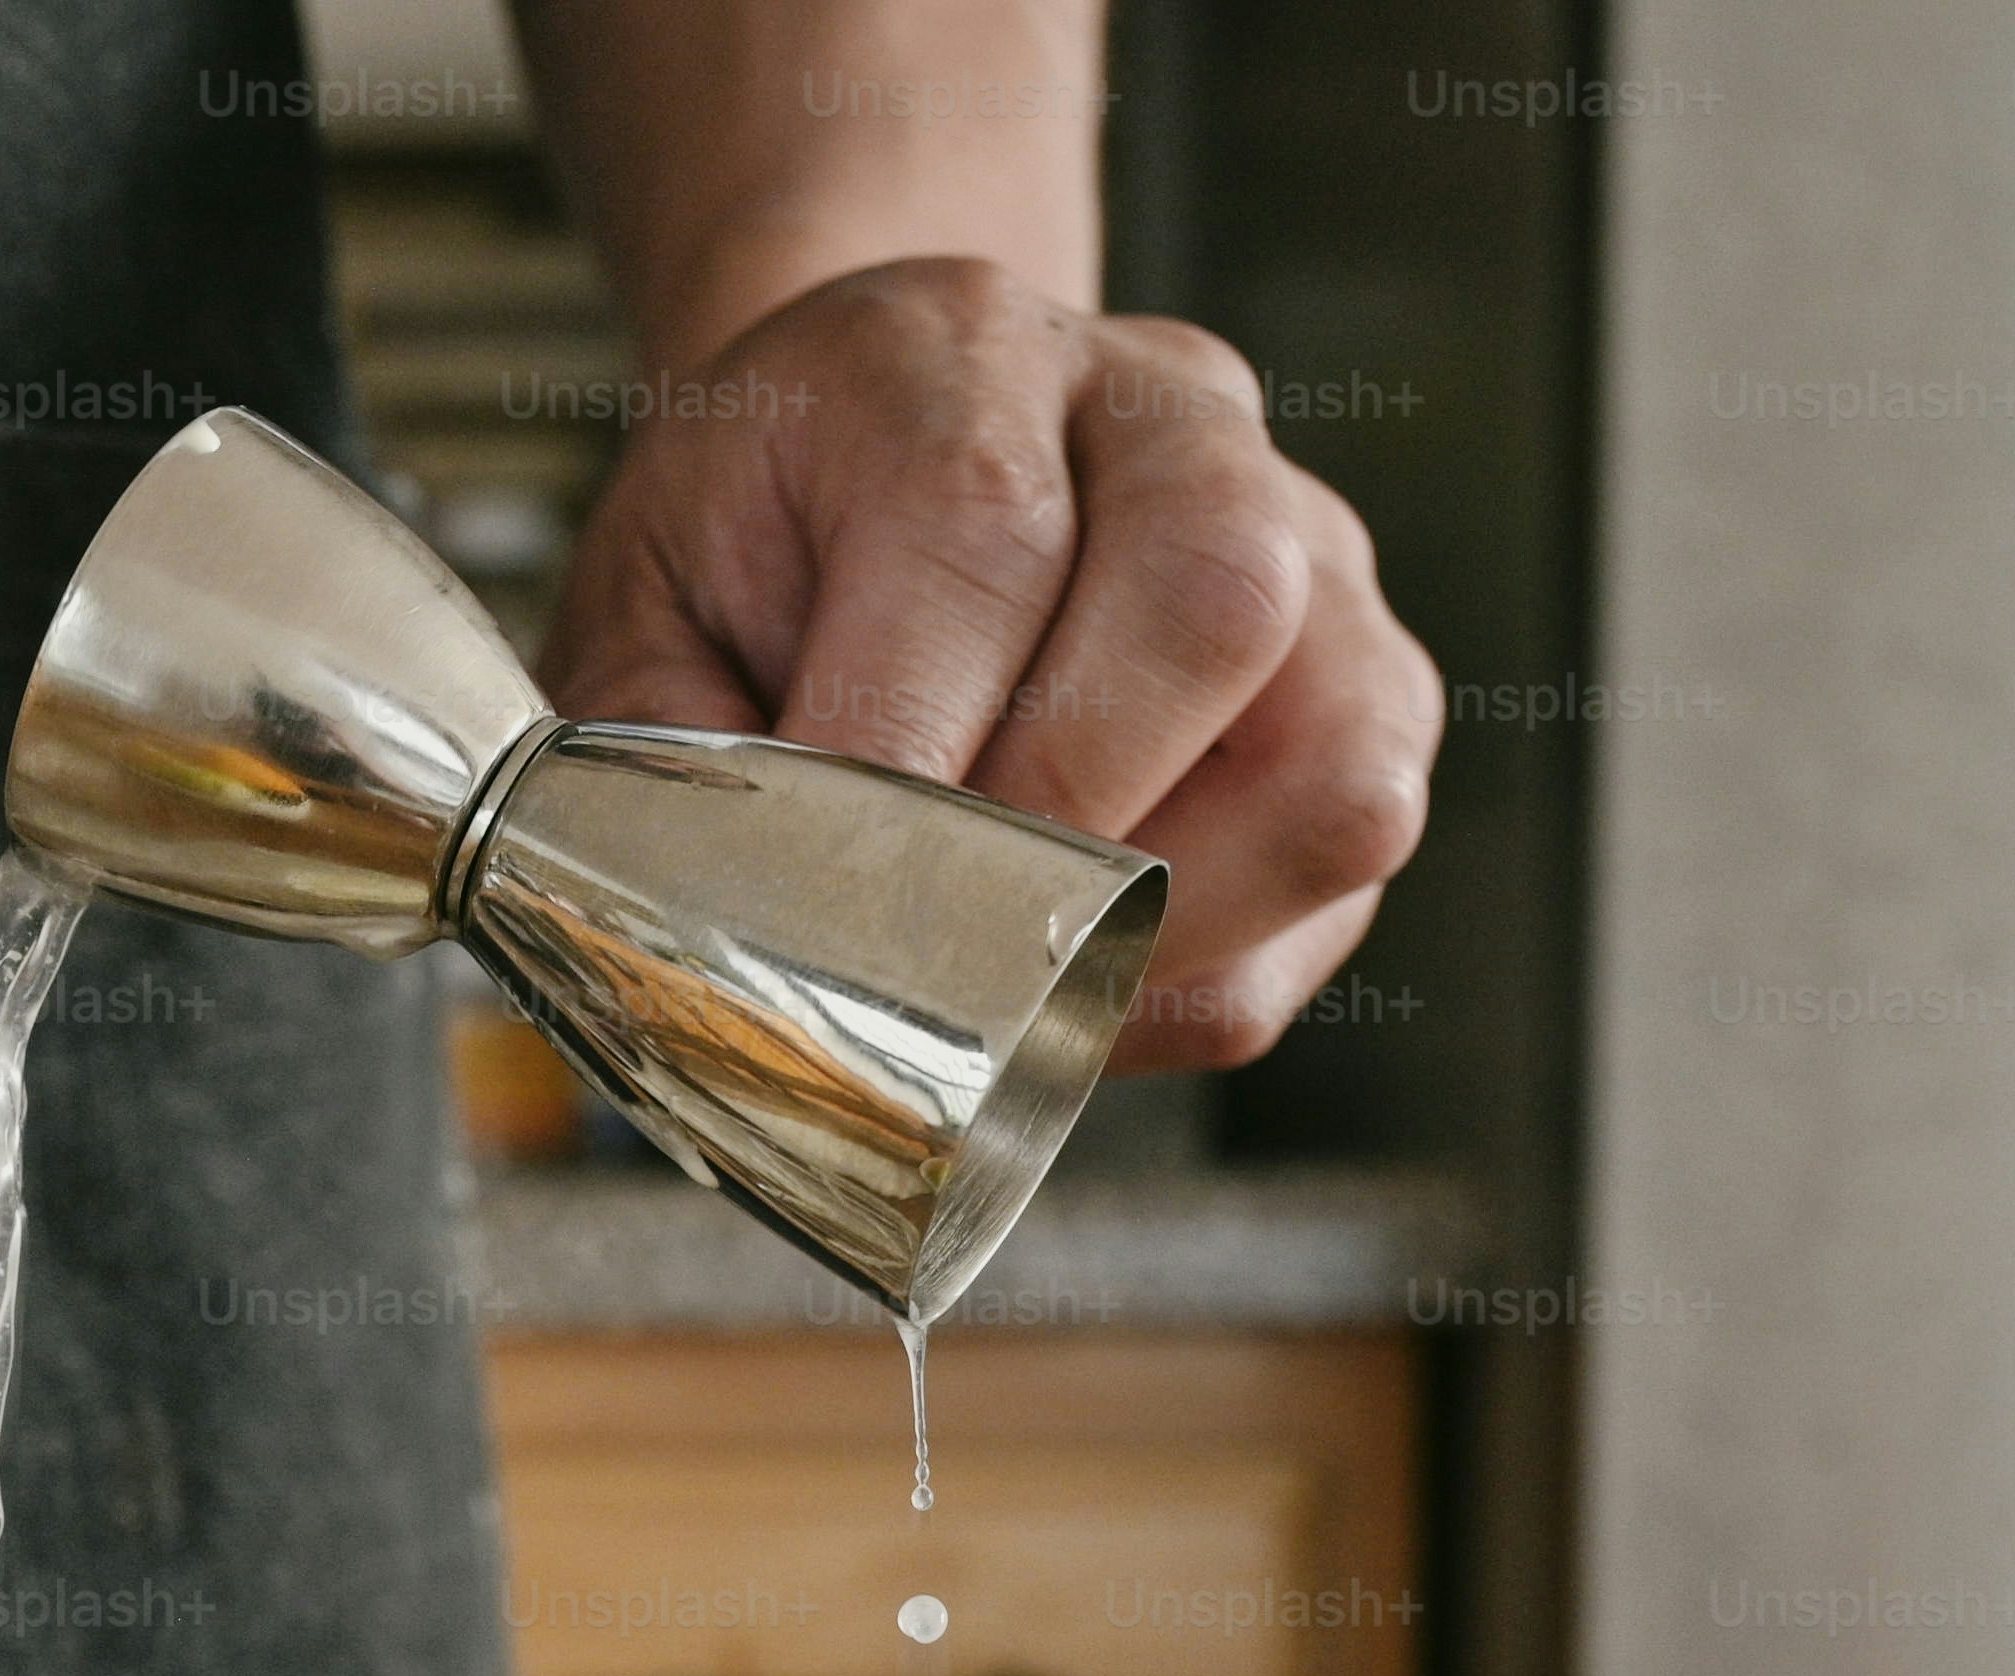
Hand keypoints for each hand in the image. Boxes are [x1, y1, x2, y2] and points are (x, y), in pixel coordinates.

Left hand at [538, 257, 1441, 1071]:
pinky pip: (1331, 886)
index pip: (982, 536)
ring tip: (1009, 975)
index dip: (903, 754)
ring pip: (1332, 770)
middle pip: (1214, 608)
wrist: (877, 475)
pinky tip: (1069, 980)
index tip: (819, 898)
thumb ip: (656, 743)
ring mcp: (1315, 560)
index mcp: (965, 357)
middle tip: (929, 938)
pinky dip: (1194, 975)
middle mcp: (1177, 424)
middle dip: (1058, 833)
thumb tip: (723, 924)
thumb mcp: (644, 603)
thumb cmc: (765, 555)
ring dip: (1161, 925)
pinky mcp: (1370, 704)